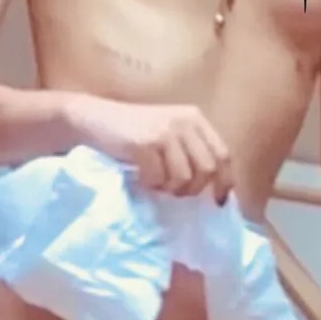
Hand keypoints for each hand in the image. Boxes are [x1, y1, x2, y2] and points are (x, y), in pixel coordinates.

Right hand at [68, 95, 232, 202]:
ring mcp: (165, 131)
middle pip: (207, 169)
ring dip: (170, 189)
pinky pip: (159, 178)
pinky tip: (141, 176)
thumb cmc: (133, 130)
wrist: (95, 118)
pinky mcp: (145, 142)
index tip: (218, 201)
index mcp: (195, 118)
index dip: (224, 181)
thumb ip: (191, 151)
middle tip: (175, 193)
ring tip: (156, 182)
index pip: (223, 154)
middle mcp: (185, 121)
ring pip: (185, 178)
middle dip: (193, 189)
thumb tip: (214, 188)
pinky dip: (150, 184)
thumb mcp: (169, 133)